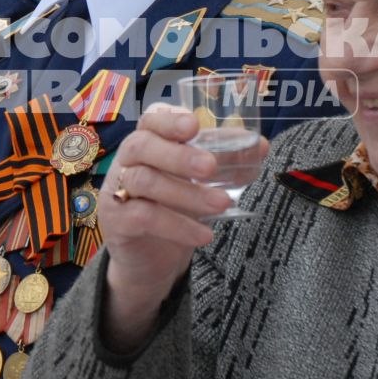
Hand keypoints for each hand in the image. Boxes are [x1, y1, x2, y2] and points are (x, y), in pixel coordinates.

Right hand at [97, 105, 261, 352]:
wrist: (150, 258)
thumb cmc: (175, 208)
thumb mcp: (199, 184)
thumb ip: (225, 163)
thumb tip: (261, 146)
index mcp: (147, 142)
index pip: (150, 120)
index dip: (169, 120)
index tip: (194, 125)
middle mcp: (126, 161)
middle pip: (141, 145)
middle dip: (178, 154)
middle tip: (211, 167)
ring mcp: (117, 190)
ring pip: (144, 181)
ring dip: (187, 193)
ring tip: (222, 204)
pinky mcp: (116, 221)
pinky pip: (143, 217)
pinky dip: (178, 225)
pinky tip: (204, 234)